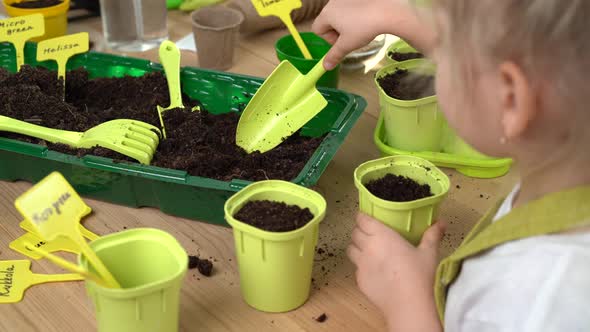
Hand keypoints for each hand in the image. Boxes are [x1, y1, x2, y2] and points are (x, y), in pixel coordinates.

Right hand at [312, 0, 435, 69]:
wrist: (386, 11)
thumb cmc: (364, 27)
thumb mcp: (347, 45)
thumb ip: (334, 56)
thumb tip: (325, 67)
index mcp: (327, 14)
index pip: (317, 29)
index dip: (328, 39)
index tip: (342, 42)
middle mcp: (332, 2)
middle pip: (328, 21)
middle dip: (337, 31)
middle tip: (352, 37)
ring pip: (339, 14)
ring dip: (346, 23)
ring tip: (361, 28)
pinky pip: (349, 6)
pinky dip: (355, 14)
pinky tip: (366, 18)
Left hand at [348, 213, 444, 331]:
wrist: (409, 305)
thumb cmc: (420, 275)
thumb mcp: (428, 253)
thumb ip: (432, 235)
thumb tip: (441, 223)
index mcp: (381, 235)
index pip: (362, 220)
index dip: (362, 217)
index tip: (367, 217)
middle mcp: (367, 248)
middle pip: (354, 233)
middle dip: (360, 231)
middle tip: (371, 234)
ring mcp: (361, 265)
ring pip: (351, 250)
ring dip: (357, 248)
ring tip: (369, 251)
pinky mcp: (360, 281)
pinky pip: (356, 269)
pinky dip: (362, 267)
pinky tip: (374, 272)